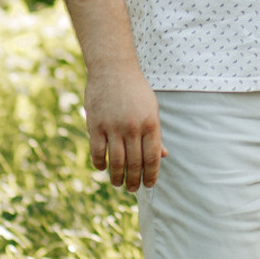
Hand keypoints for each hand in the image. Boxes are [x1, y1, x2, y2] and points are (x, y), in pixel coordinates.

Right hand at [86, 64, 164, 192]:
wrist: (114, 69)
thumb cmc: (136, 90)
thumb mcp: (152, 108)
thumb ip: (155, 133)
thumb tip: (163, 155)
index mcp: (150, 123)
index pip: (152, 157)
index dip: (151, 175)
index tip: (149, 185)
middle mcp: (133, 127)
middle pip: (134, 163)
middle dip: (134, 181)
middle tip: (133, 189)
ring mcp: (113, 127)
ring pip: (116, 162)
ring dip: (117, 177)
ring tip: (118, 183)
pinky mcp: (96, 126)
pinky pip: (98, 153)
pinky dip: (99, 164)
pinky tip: (102, 168)